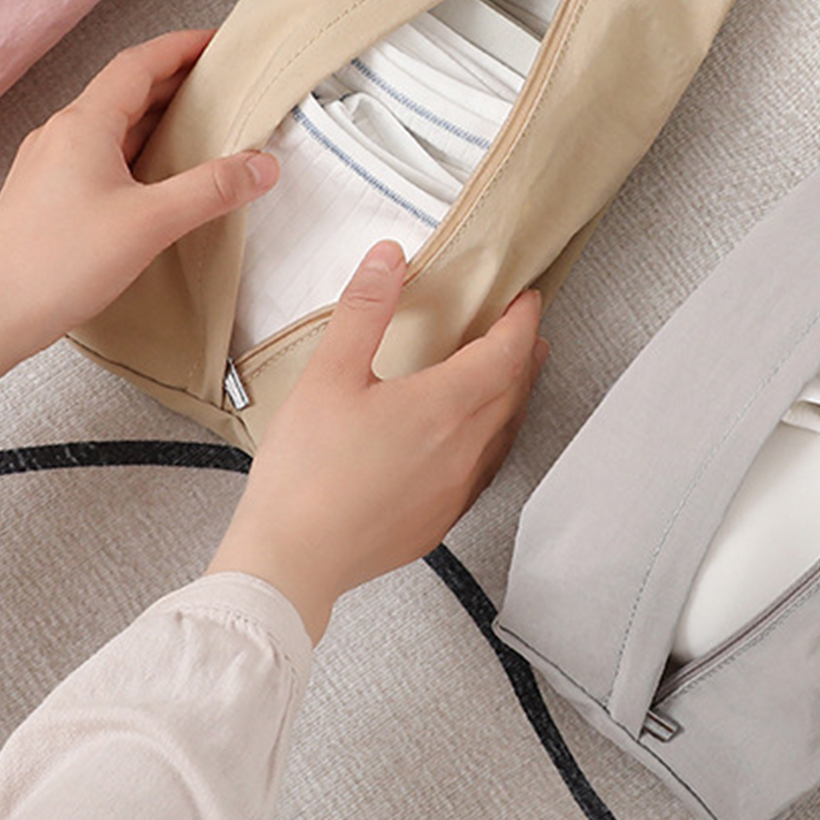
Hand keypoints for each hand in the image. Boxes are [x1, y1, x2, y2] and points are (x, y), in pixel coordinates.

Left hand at [0, 29, 276, 409]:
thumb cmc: (56, 266)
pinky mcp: (46, 194)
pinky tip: (154, 175)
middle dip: (175, 80)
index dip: (182, 47)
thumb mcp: (149, 224)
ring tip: (199, 125)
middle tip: (220, 83)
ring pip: (111, 123)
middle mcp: (62, 134)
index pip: (139, 63)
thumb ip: (210, 190)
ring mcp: (49, 163)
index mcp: (84, 125)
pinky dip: (134, 149)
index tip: (217, 43)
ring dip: (155, 117)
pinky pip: (97, 154)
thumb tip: (261, 166)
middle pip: (125, 89)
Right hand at [206, 240, 546, 642]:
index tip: (527, 298)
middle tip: (523, 327)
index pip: (505, 353)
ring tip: (508, 375)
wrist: (292, 561)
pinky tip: (470, 440)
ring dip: (512, 397)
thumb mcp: (328, 375)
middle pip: (513, 392)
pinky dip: (491, 438)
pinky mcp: (438, 521)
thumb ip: (364, 310)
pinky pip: (484, 470)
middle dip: (523, 354)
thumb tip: (389, 257)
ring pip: (503, 434)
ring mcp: (454, 492)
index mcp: (443, 408)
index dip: (520, 321)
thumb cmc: (306, 471)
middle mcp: (463, 451)